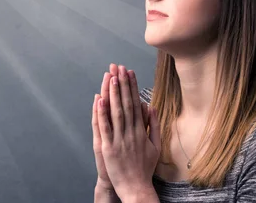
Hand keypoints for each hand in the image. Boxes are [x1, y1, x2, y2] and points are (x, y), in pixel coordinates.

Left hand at [97, 64, 160, 200]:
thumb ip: (153, 125)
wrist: (136, 187)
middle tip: (119, 67)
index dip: (132, 87)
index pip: (136, 103)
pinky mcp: (108, 148)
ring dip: (113, 94)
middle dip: (122, 84)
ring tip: (111, 77)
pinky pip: (105, 128)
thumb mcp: (155, 145)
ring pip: (116, 113)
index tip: (129, 72)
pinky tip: (99, 100)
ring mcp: (119, 139)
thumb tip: (151, 106)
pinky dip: (102, 113)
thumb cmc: (144, 167)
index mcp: (141, 131)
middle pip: (126, 104)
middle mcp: (131, 132)